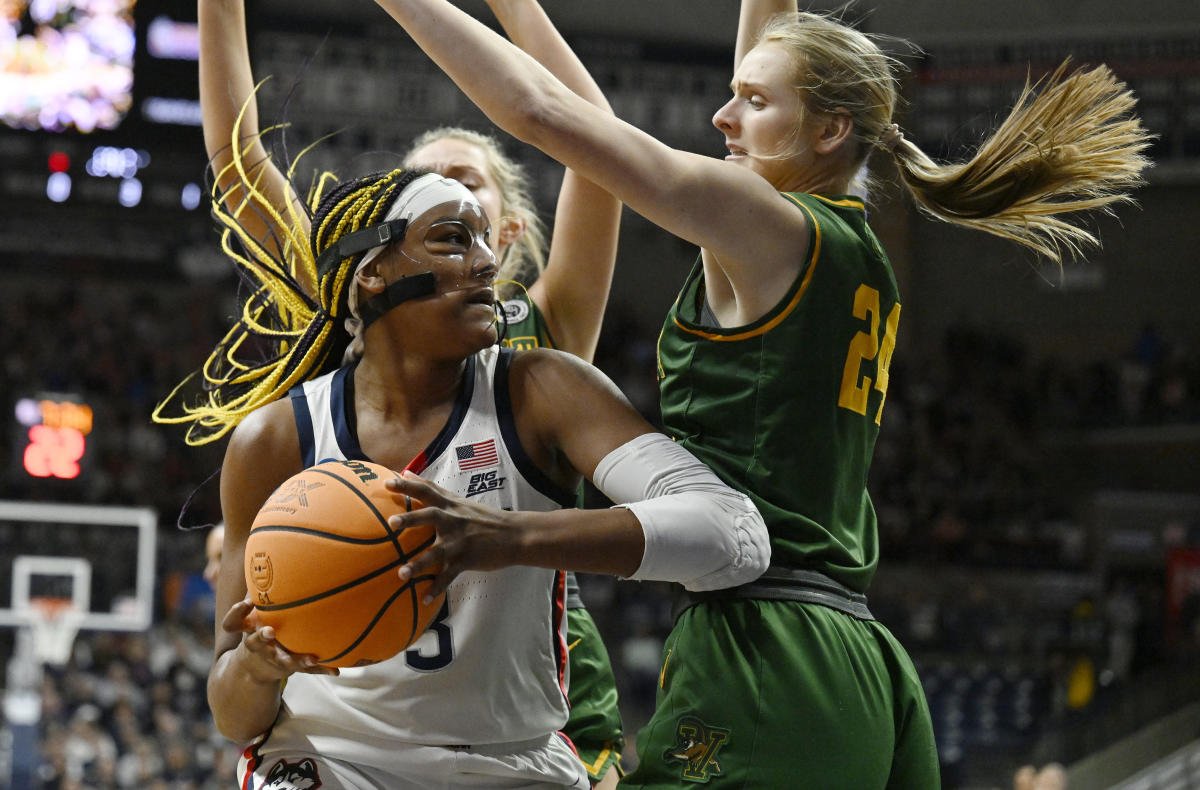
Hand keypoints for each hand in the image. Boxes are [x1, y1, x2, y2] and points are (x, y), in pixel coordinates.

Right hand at [221, 598, 338, 681]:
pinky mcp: (291, 668)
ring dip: (298, 660)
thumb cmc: (256, 630)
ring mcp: (275, 659)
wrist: (255, 668)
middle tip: (270, 631)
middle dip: (262, 638)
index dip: (238, 612)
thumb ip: (254, 594)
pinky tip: (336, 671)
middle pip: (257, 644)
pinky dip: (322, 669)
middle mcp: (259, 647)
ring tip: (311, 658)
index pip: (234, 622)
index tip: (247, 603)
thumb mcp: (249, 615)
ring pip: (285, 661)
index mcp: (248, 632)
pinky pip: (308, 669)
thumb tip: (265, 558)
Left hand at [386, 470, 522, 600]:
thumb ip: (432, 489)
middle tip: (391, 522)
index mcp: (450, 506)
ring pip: (437, 552)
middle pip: (430, 516)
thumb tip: (407, 472)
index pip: (427, 490)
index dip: (407, 485)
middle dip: (411, 519)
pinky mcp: (467, 559)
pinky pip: (449, 575)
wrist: (513, 534)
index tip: (387, 482)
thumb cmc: (482, 517)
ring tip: (401, 574)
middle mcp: (453, 521)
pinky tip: (424, 599)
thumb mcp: (458, 500)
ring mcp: (460, 541)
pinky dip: (437, 588)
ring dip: (419, 564)